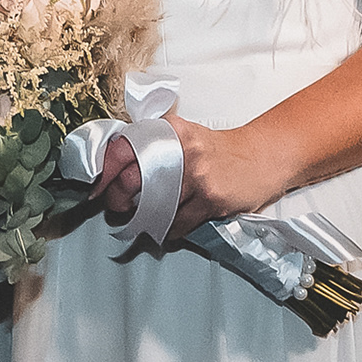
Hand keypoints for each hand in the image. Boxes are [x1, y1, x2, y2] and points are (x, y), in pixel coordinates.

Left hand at [96, 115, 288, 239]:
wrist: (264, 156)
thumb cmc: (221, 151)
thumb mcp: (187, 136)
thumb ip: (157, 145)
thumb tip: (116, 167)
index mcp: (171, 130)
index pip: (123, 148)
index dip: (105, 172)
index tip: (97, 187)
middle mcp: (182, 150)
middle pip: (133, 181)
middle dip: (119, 200)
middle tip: (118, 208)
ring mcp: (197, 176)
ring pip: (154, 207)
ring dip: (145, 218)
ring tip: (144, 220)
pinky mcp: (211, 199)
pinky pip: (178, 224)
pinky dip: (170, 230)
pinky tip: (171, 227)